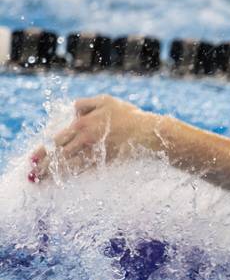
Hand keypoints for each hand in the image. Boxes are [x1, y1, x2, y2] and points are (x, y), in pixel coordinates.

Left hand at [29, 95, 160, 181]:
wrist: (148, 133)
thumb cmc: (130, 116)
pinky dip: (69, 174)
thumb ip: (87, 104)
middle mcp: (83, 134)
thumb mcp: (107, 101)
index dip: (48, 142)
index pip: (59, 132)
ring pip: (65, 160)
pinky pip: (81, 169)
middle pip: (57, 147)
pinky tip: (61, 179)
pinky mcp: (102, 161)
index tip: (37, 154)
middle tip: (31, 166)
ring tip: (39, 177)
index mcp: (83, 120)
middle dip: (42, 157)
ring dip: (50, 169)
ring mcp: (92, 149)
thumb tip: (74, 113)